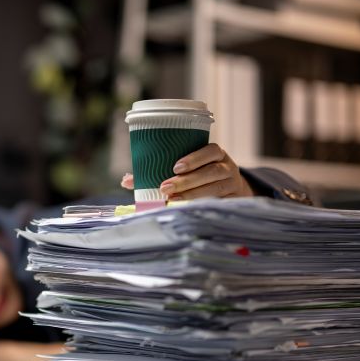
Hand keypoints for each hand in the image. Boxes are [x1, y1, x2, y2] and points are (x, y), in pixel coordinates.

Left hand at [120, 143, 253, 199]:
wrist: (231, 191)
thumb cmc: (199, 176)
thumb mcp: (186, 169)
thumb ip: (158, 171)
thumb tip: (126, 180)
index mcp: (217, 154)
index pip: (211, 151)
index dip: (194, 158)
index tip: (176, 167)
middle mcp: (228, 167)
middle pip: (211, 172)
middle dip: (187, 181)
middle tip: (165, 187)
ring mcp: (232, 185)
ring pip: (215, 189)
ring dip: (192, 194)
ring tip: (172, 199)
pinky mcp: (234, 201)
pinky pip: (220, 203)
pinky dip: (202, 205)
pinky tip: (188, 209)